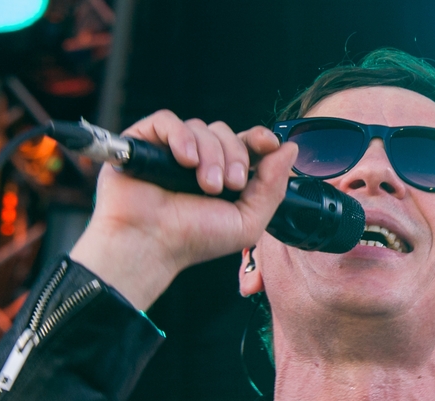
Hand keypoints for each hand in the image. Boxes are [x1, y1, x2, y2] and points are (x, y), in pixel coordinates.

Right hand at [69, 110, 297, 309]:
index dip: (260, 138)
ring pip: (201, 128)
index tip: (269, 143)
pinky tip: (184, 160)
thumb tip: (290, 148)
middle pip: (226, 133)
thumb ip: (272, 186)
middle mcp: (199, 160)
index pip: (246, 143)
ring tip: (204, 185)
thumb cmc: (194, 239)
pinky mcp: (145, 141)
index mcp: (224, 175)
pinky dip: (181, 137)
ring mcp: (171, 149)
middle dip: (234, 156)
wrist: (151, 245)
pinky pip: (168, 121)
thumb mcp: (248, 221)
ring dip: (210, 155)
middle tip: (229, 186)